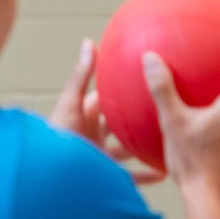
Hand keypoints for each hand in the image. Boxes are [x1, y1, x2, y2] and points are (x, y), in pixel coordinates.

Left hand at [50, 39, 163, 182]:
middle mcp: (95, 135)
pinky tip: (165, 171)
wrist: (50, 177)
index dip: (122, 87)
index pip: (107, 97)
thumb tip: (89, 42)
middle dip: (139, 117)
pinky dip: (147, 175)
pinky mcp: (107, 175)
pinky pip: (132, 176)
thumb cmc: (56, 138)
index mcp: (85, 115)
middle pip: (122, 123)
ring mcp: (102, 156)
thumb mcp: (70, 103)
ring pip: (130, 149)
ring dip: (146, 145)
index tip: (143, 77)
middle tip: (163, 106)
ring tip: (169, 138)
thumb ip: (81, 75)